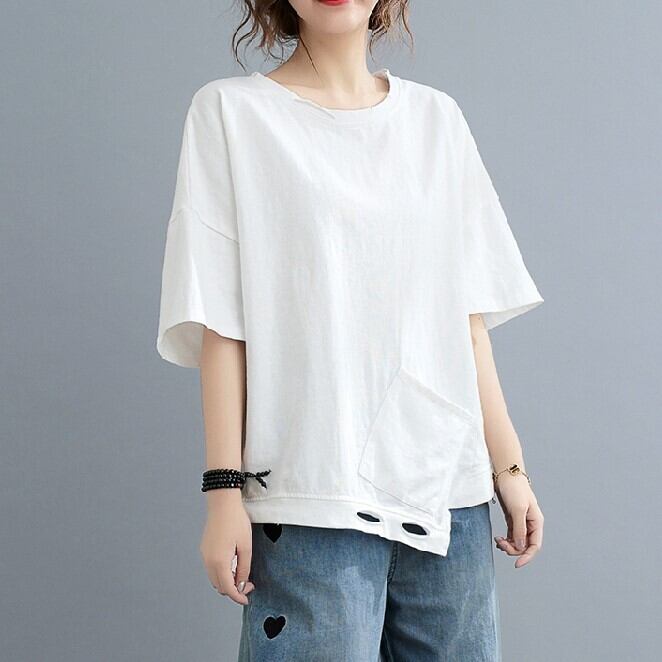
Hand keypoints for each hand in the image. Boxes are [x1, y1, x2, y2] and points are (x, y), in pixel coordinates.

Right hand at [200, 489, 254, 604]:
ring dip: (227, 581)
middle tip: (248, 584)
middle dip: (233, 589)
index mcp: (219, 562)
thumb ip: (244, 568)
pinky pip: (212, 568)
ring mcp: (205, 555)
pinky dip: (222, 572)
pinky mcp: (205, 549)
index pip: (227, 588)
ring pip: (214, 578)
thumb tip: (242, 584)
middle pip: (219, 586)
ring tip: (242, 574)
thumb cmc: (236, 521)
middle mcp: (208, 561)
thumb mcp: (246, 546)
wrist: (222, 502)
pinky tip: (233, 565)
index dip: (238, 597)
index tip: (247, 599)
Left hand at [493, 475, 543, 567]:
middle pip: (525, 545)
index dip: (527, 556)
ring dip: (508, 545)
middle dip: (513, 549)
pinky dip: (506, 540)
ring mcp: (521, 521)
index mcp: (536, 522)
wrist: (505, 474)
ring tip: (498, 541)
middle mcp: (530, 523)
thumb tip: (522, 546)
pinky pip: (511, 535)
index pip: (535, 545)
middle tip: (500, 543)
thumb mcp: (518, 509)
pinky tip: (498, 540)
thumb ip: (520, 528)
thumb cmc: (514, 488)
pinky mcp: (512, 518)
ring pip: (517, 541)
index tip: (516, 564)